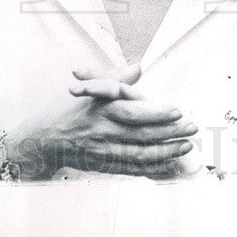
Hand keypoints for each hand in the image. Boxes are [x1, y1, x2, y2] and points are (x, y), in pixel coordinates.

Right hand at [6, 63, 197, 179]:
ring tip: (186, 146)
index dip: (157, 113)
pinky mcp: (104, 166)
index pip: (133, 112)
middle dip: (170, 132)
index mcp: (101, 110)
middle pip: (142, 134)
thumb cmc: (68, 111)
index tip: (177, 111)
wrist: (43, 141)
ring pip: (141, 155)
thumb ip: (116, 80)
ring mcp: (104, 151)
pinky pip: (133, 169)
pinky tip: (169, 163)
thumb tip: (138, 67)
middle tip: (192, 127)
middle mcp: (104, 132)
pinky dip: (153, 168)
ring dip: (167, 151)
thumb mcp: (89, 90)